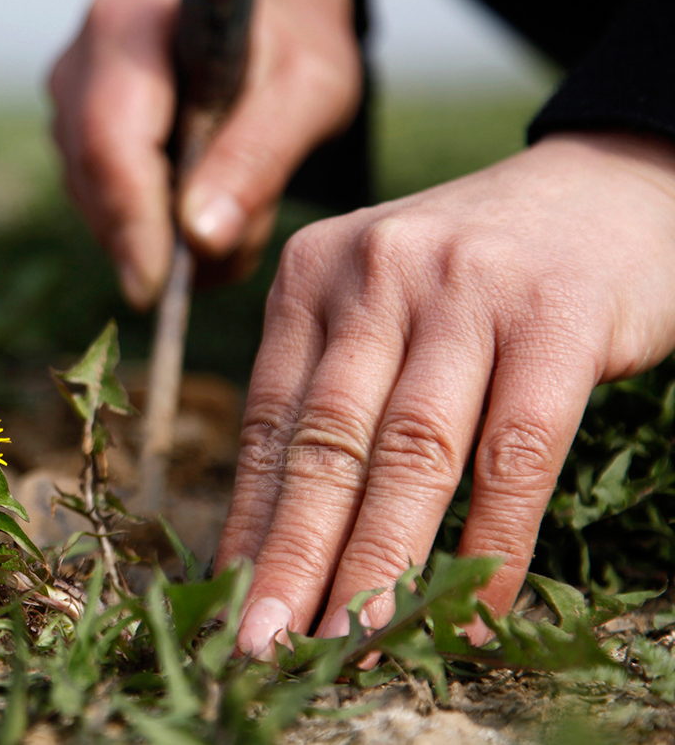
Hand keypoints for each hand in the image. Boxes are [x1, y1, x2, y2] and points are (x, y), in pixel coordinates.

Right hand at [47, 0, 361, 308]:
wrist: (265, 24)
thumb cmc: (293, 45)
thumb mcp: (307, 88)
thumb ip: (258, 156)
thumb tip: (199, 241)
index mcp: (127, 26)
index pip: (110, 141)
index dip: (131, 220)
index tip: (158, 289)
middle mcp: (78, 70)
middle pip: (98, 185)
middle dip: (162, 237)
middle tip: (242, 241)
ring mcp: (68, 113)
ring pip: (100, 211)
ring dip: (171, 239)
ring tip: (245, 204)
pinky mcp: (77, 152)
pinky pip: (108, 217)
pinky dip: (163, 236)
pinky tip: (214, 206)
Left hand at [218, 132, 674, 659]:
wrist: (604, 189)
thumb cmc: (475, 274)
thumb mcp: (378, 304)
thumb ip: (332, 384)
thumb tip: (277, 523)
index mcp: (314, 274)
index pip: (271, 419)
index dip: (249, 521)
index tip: (227, 600)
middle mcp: (377, 271)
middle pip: (326, 442)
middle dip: (292, 555)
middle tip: (263, 642)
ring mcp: (466, 289)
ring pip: (411, 453)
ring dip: (377, 563)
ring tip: (348, 644)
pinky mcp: (556, 316)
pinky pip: (515, 451)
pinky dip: (492, 541)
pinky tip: (469, 608)